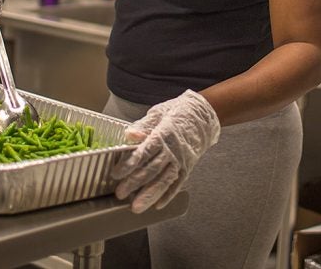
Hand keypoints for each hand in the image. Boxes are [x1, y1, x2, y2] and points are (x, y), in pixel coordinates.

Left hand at [112, 89, 219, 212]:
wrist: (204, 116)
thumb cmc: (178, 112)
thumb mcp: (159, 113)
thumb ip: (143, 126)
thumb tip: (129, 134)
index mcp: (164, 134)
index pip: (145, 151)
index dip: (130, 163)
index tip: (116, 173)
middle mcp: (173, 150)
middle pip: (152, 169)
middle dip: (135, 183)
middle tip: (120, 193)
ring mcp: (181, 160)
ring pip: (164, 180)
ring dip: (150, 195)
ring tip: (137, 207)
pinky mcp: (187, 167)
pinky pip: (177, 183)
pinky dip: (168, 195)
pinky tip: (158, 205)